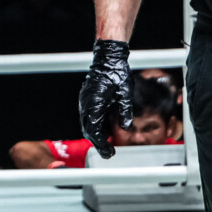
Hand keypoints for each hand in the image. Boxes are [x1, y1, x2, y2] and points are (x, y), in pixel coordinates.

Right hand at [78, 39, 132, 158]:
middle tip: (109, 153)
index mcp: (94, 103)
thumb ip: (125, 111)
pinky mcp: (87, 99)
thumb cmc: (116, 74)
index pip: (93, 130)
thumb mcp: (125, 93)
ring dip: (95, 134)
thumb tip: (126, 127)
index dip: (101, 143)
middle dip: (97, 142)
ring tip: (108, 144)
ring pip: (86, 123)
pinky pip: (88, 116)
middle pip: (87, 129)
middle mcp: (86, 103)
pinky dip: (95, 126)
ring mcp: (85, 101)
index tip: (109, 152)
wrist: (107, 59)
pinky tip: (105, 130)